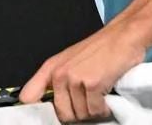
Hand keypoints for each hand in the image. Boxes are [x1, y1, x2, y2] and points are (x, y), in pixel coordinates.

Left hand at [20, 22, 146, 121]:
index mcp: (51, 68)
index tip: (47, 117)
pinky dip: (104, 108)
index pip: (27, 96)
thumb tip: (53, 108)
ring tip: (100, 93)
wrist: (123, 36)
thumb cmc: (101, 49)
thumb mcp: (71, 61)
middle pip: (62, 114)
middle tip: (89, 101)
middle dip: (78, 113)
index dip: (36, 111)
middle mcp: (59, 73)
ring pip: (81, 115)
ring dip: (93, 110)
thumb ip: (58, 82)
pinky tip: (107, 95)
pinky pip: (95, 111)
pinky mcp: (92, 84)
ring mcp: (75, 78)